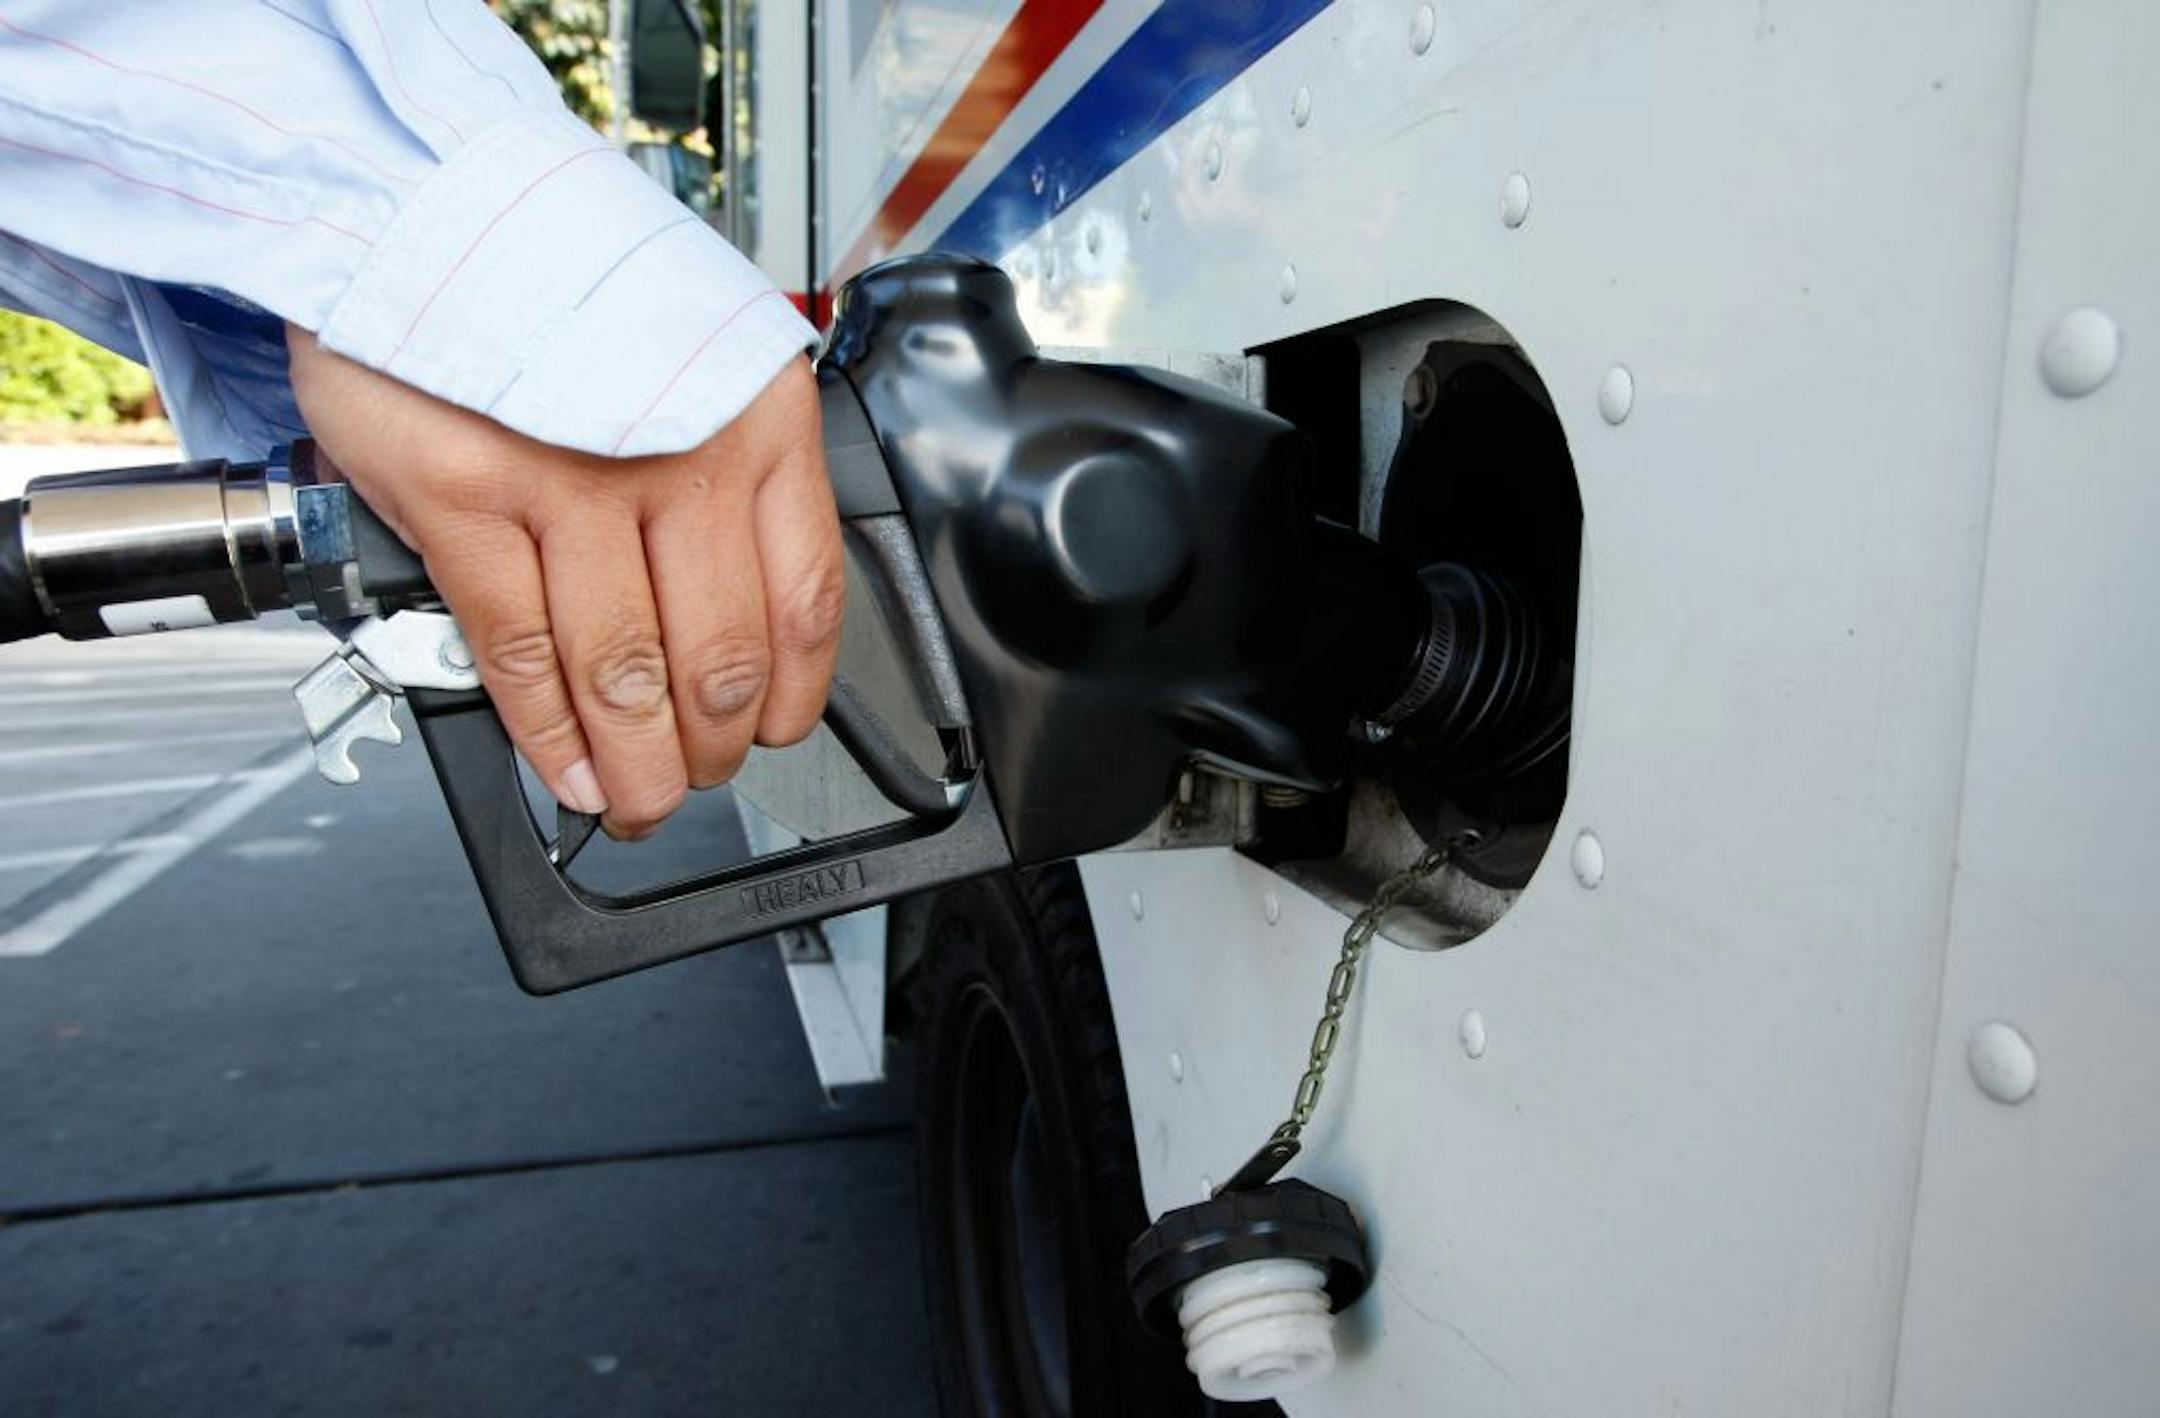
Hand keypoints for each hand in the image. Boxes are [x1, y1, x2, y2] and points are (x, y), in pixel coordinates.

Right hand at [288, 330, 843, 839]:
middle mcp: (678, 451)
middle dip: (709, 750)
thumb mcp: (693, 358)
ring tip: (631, 801)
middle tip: (693, 780)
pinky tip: (562, 767)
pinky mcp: (466, 498)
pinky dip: (546, 732)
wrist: (418, 205)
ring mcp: (571, 477)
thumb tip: (739, 610)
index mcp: (755, 419)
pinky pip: (521, 651)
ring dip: (634, 766)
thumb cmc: (558, 287)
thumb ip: (724, 472)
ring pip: (626, 674)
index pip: (806, 600)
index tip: (774, 733)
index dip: (793, 696)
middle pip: (720, 660)